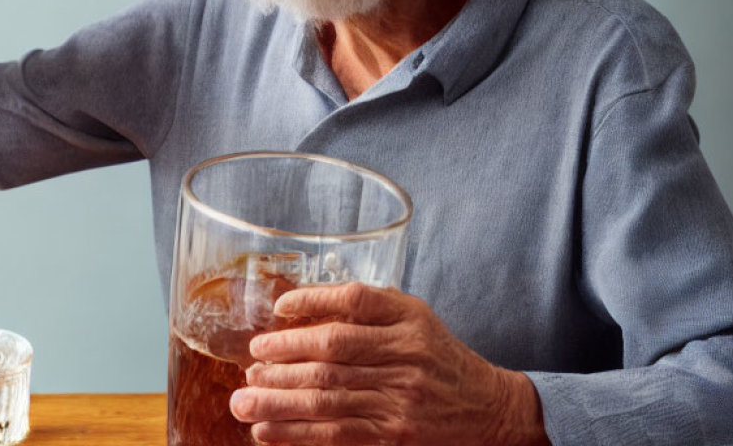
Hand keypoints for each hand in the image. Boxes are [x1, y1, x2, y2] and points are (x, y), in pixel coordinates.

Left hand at [231, 282, 549, 445]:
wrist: (488, 409)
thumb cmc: (441, 358)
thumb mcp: (416, 320)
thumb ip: (372, 310)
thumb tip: (306, 310)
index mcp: (409, 318)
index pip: (355, 301)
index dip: (312, 301)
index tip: (278, 309)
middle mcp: (406, 353)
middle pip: (333, 350)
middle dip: (284, 356)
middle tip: (250, 361)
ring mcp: (400, 397)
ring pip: (327, 395)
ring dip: (278, 398)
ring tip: (244, 398)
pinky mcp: (393, 434)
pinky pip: (336, 432)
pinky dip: (296, 432)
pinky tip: (266, 431)